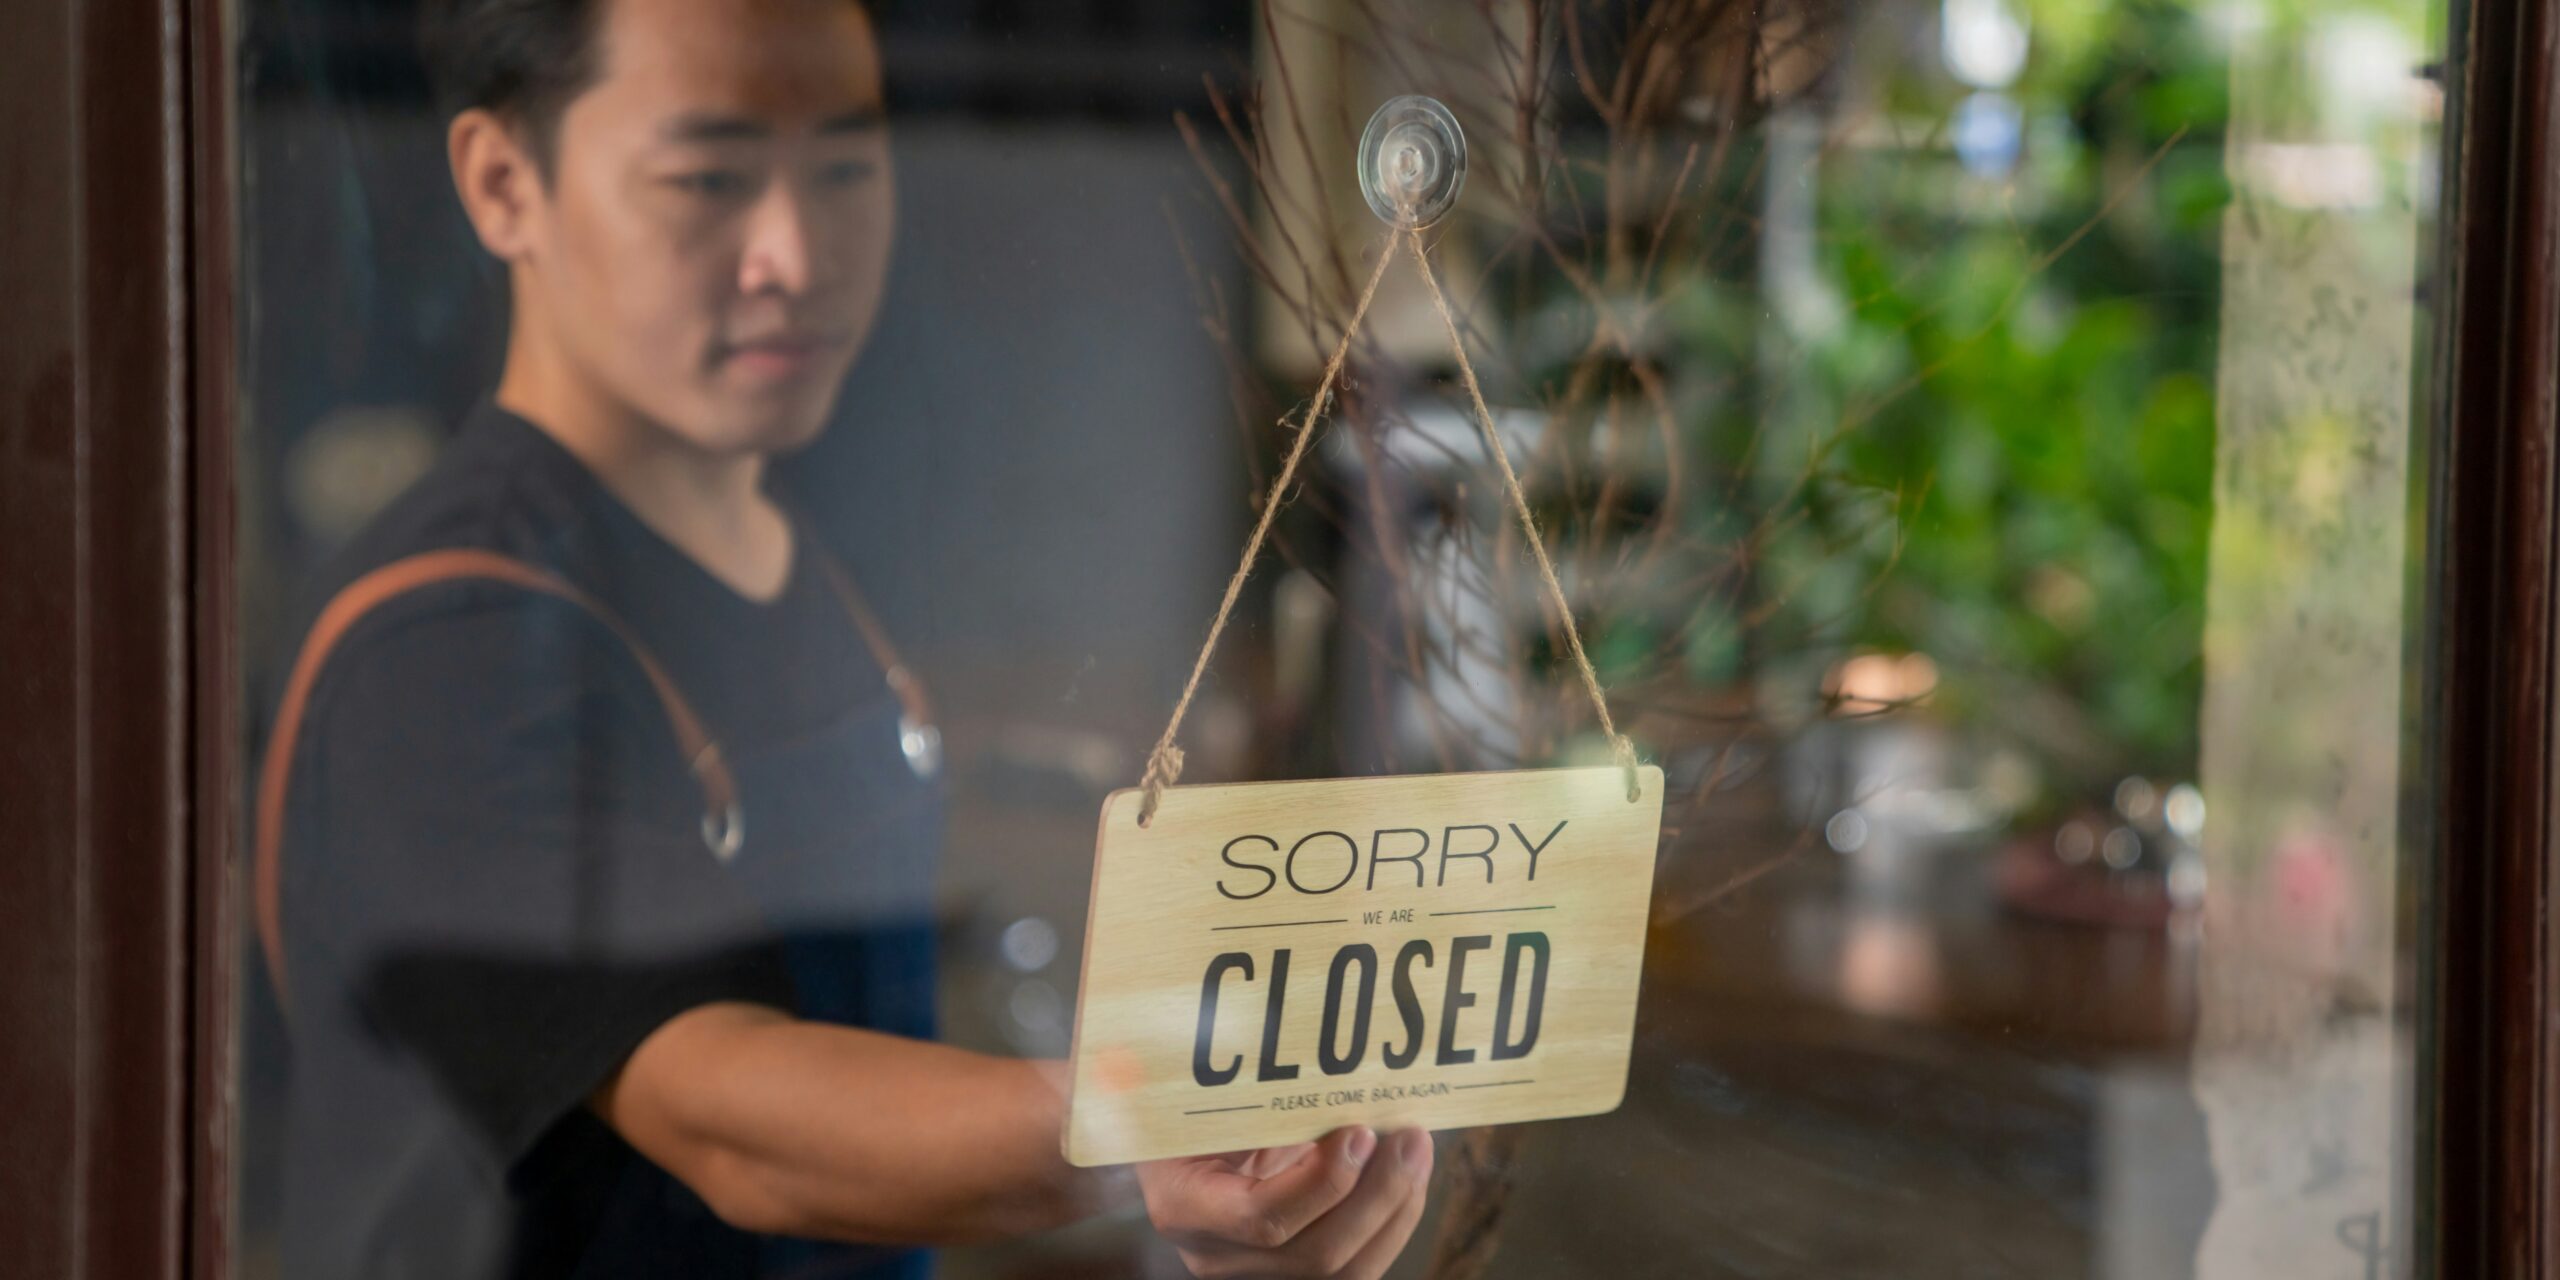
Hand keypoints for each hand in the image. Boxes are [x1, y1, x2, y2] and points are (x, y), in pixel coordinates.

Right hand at [1135, 1126, 1434, 1278]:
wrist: (1184, 1138)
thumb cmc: (1196, 1104)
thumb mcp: (1210, 1097)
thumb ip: (1256, 1102)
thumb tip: (1333, 1083)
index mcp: (1183, 1206)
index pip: (1262, 1218)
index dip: (1322, 1183)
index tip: (1360, 1132)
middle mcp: (1217, 1254)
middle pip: (1315, 1254)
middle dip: (1378, 1196)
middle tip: (1409, 1138)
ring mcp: (1255, 1272)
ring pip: (1345, 1272)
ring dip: (1395, 1211)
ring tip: (1415, 1154)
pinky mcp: (1292, 1271)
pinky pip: (1354, 1268)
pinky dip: (1391, 1223)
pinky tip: (1408, 1180)